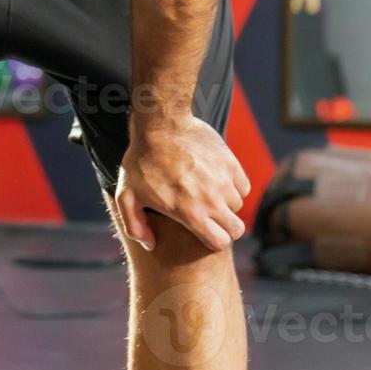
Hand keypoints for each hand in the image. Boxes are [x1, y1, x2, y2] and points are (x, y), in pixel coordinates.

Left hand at [115, 115, 250, 252]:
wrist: (160, 124)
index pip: (220, 242)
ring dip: (227, 203)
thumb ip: (135, 226)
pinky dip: (234, 186)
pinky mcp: (231, 163)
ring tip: (209, 194)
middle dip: (226, 227)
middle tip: (212, 217)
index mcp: (191, 214)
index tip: (205, 231)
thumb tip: (151, 245)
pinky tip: (217, 180)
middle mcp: (212, 201)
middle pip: (237, 229)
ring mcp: (224, 181)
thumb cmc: (141, 160)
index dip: (213, 240)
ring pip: (238, 205)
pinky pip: (243, 185)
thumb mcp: (127, 196)